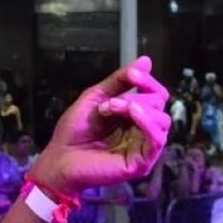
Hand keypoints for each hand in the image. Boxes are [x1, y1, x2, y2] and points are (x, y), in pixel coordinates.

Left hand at [30, 56, 170, 196]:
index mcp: (134, 115)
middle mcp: (143, 130)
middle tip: (107, 103)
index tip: (132, 74)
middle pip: (159, 104)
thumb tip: (146, 60)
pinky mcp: (142, 162)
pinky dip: (147, 123)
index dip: (147, 81)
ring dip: (137, 108)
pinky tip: (132, 114)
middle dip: (133, 97)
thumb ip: (120, 81)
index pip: (156, 94)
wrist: (60, 156)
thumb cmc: (74, 130)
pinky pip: (157, 140)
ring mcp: (144, 147)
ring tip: (110, 108)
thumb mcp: (96, 97)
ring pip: (163, 120)